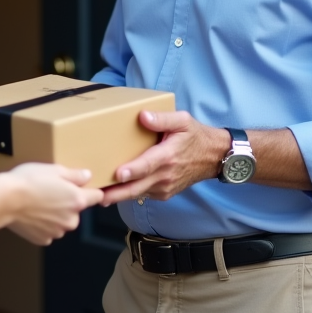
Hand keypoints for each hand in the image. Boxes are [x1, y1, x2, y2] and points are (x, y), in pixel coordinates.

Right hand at [5, 163, 102, 245]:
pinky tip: (31, 214)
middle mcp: (71, 220)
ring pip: (62, 222)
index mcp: (77, 200)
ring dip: (55, 215)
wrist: (4, 200)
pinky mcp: (43, 239)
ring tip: (37, 203)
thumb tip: (88, 176)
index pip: (97, 196)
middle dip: (67, 203)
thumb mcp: (54, 169)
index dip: (90, 191)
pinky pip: (48, 231)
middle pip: (76, 210)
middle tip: (49, 192)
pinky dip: (42, 224)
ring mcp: (57, 232)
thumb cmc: (28, 180)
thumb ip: (75, 175)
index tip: (82, 187)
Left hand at [100, 111, 228, 205]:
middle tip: (97, 195)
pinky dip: (129, 194)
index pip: (147, 165)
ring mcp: (164, 187)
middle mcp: (165, 175)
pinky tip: (114, 191)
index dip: (132, 171)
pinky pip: (143, 194)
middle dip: (116, 193)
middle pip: (137, 187)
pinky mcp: (164, 193)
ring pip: (137, 194)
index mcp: (168, 156)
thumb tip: (143, 116)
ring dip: (119, 196)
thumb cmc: (196, 137)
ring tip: (99, 195)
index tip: (118, 174)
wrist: (213, 158)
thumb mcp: (183, 121)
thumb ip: (163, 119)